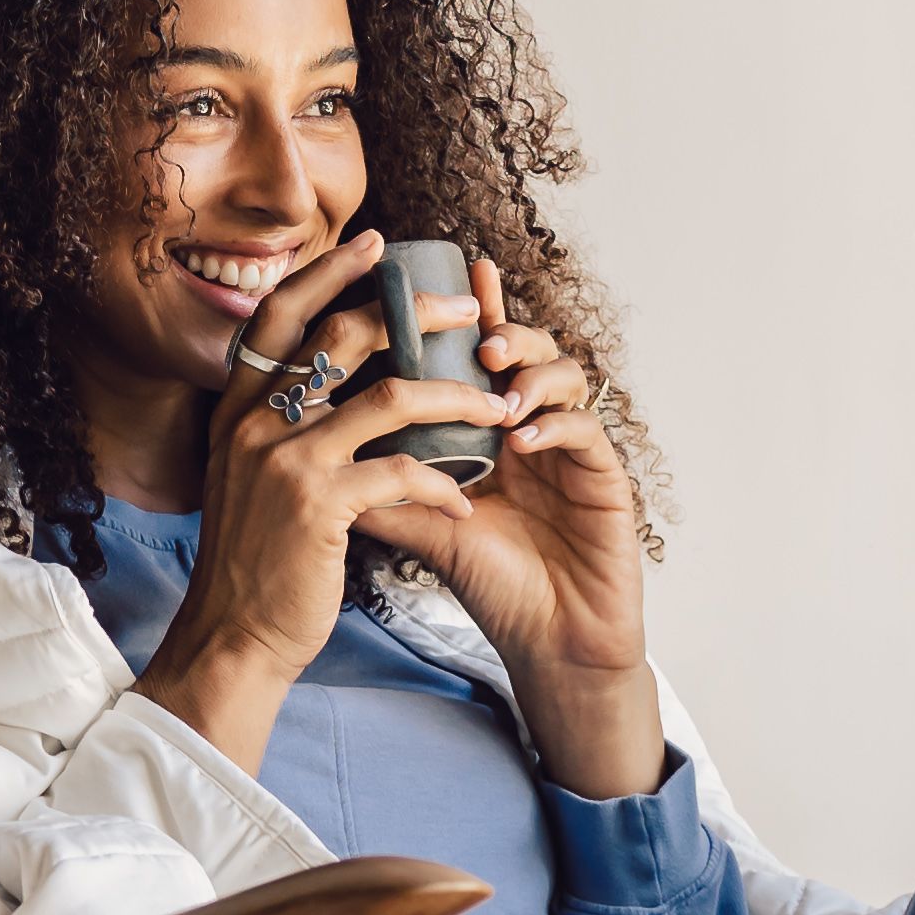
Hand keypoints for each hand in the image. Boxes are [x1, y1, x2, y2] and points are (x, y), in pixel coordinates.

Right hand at [127, 230, 515, 774]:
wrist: (234, 634)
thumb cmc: (257, 559)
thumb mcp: (251, 476)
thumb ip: (281, 426)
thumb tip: (334, 382)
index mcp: (239, 407)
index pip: (281, 313)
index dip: (329, 270)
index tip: (376, 242)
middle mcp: (256, 421)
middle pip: (340, 333)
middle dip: (412, 312)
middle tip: (465, 311)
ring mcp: (286, 459)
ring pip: (389, 396)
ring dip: (454, 395)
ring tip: (496, 404)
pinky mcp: (321, 505)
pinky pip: (403, 471)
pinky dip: (442, 481)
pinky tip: (463, 496)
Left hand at [372, 254, 665, 792]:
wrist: (550, 643)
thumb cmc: (493, 582)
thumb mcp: (424, 527)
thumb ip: (380, 487)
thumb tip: (308, 454)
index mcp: (493, 429)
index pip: (477, 356)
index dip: (465, 310)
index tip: (437, 271)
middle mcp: (536, 427)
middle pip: (528, 349)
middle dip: (501, 328)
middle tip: (475, 335)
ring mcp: (573, 449)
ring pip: (565, 376)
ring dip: (530, 373)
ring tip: (496, 388)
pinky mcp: (605, 478)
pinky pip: (586, 430)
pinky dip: (553, 425)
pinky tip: (521, 438)